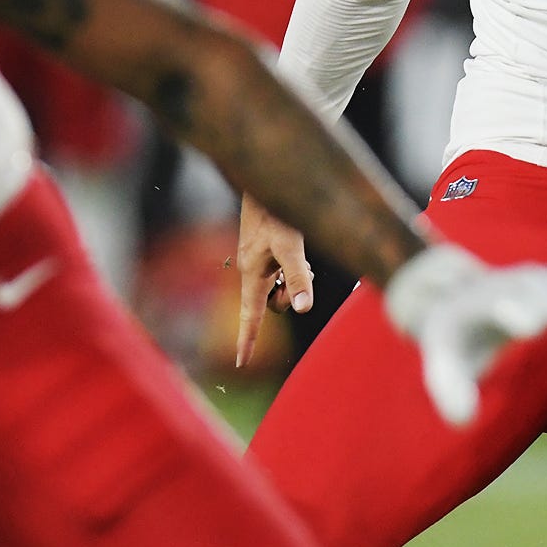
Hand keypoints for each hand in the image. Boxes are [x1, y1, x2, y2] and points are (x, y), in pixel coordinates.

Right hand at [233, 197, 313, 367]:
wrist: (264, 183)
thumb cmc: (276, 212)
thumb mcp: (291, 246)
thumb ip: (298, 278)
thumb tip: (303, 309)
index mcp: (252, 274)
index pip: (251, 316)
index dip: (247, 340)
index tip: (240, 363)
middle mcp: (252, 269)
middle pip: (272, 300)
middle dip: (290, 294)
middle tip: (306, 272)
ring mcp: (257, 258)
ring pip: (278, 284)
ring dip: (294, 278)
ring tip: (304, 258)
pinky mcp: (264, 248)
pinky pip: (278, 270)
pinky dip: (292, 267)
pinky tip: (298, 249)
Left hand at [379, 244, 546, 424]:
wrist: (459, 303)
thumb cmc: (458, 345)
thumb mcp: (445, 365)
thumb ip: (451, 390)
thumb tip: (463, 420)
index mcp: (471, 305)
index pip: (491, 300)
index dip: (512, 309)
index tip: (532, 328)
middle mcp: (502, 285)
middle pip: (528, 285)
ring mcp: (528, 280)